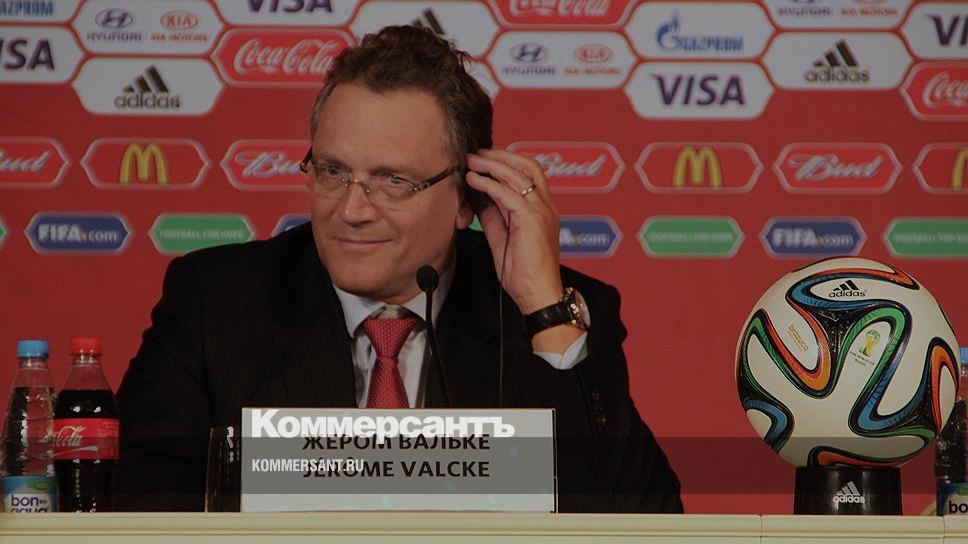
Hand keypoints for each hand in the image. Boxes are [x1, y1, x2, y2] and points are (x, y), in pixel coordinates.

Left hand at [464, 149, 562, 314]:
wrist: (538, 294)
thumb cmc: (525, 273)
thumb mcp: (504, 238)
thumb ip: (494, 218)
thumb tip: (480, 200)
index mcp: (543, 209)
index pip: (529, 173)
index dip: (508, 162)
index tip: (485, 159)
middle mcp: (546, 205)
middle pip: (527, 166)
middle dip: (500, 155)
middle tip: (477, 153)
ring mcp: (541, 211)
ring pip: (517, 175)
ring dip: (491, 164)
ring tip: (471, 161)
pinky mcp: (531, 219)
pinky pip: (507, 193)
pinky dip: (488, 183)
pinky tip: (473, 180)